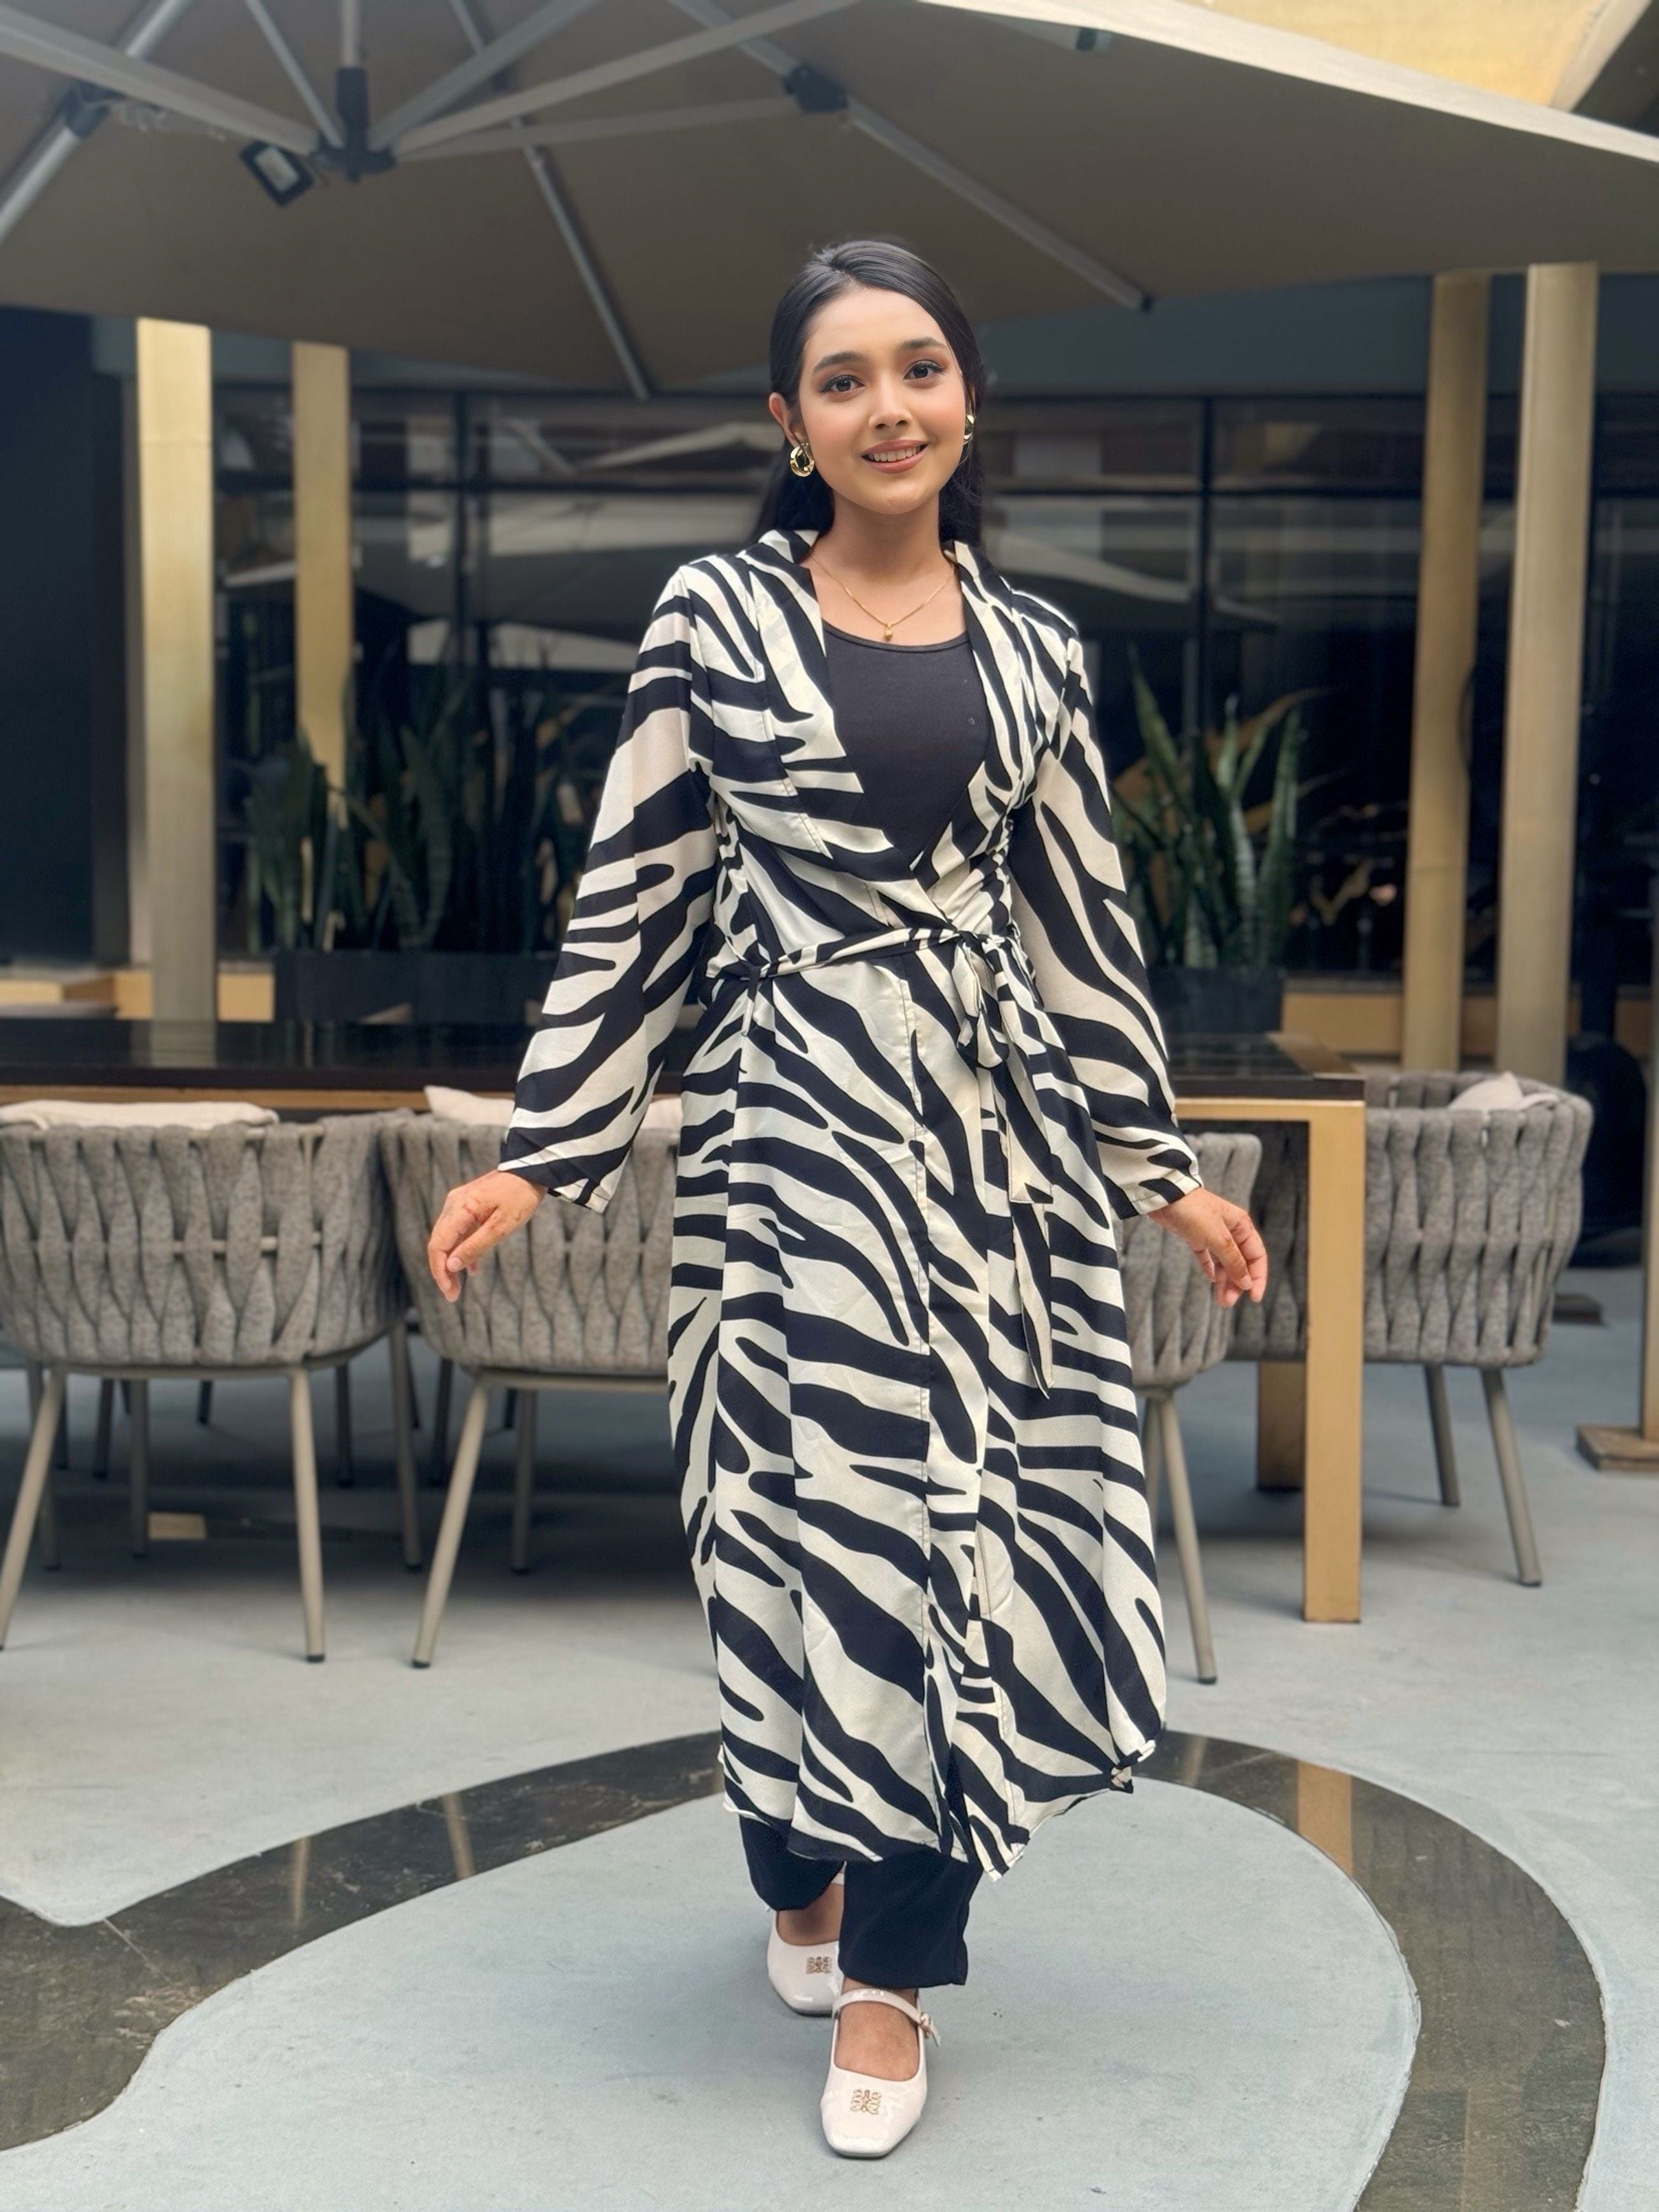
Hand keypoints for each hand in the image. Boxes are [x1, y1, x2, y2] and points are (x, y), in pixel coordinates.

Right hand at [426, 1169, 544, 1303]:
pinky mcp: (467, 1205)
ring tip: (458, 1288)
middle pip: (438, 1243)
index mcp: (459, 1208)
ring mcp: (459, 1204)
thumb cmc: (520, 1197)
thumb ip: (475, 1247)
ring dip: (451, 1263)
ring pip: (447, 1239)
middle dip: (443, 1271)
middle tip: (452, 1296)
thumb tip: (451, 1267)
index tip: (449, 1292)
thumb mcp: (502, 1226)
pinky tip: (472, 1270)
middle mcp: (453, 1204)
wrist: (532, 1171)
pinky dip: (462, 1250)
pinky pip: (459, 1232)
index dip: (440, 1271)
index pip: (438, 1245)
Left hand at [1149, 1188, 1267, 1308]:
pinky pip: (1207, 1256)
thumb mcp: (1218, 1239)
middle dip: (1236, 1283)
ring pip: (1223, 1262)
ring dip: (1223, 1280)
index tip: (1254, 1297)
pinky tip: (1210, 1280)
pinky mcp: (1195, 1236)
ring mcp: (1212, 1233)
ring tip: (1220, 1300)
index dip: (1258, 1277)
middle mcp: (1230, 1230)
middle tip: (1228, 1302)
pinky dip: (1210, 1268)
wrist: (1164, 1198)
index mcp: (1242, 1226)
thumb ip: (1233, 1261)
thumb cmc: (1194, 1212)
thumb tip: (1246, 1282)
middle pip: (1240, 1262)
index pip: (1256, 1256)